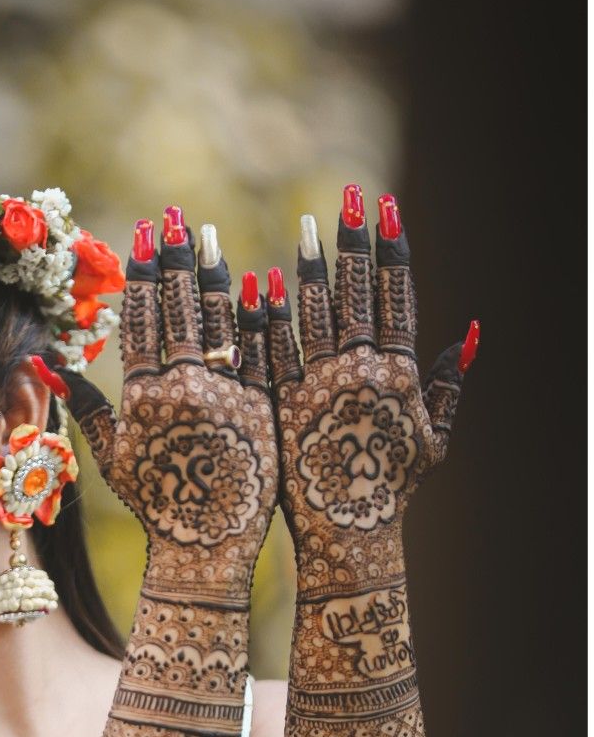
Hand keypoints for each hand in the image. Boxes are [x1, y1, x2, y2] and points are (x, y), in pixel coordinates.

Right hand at [61, 207, 278, 598]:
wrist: (207, 548)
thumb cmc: (156, 507)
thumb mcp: (113, 458)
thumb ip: (87, 405)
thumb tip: (47, 362)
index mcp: (144, 397)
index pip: (142, 321)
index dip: (144, 276)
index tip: (146, 237)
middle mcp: (183, 391)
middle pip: (179, 311)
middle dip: (176, 260)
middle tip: (177, 220)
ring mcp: (226, 398)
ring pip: (221, 323)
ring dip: (216, 275)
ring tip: (211, 239)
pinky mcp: (264, 410)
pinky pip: (262, 352)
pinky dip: (262, 315)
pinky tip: (264, 282)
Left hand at [265, 186, 478, 588]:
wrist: (348, 540)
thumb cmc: (394, 490)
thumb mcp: (432, 437)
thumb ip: (450, 382)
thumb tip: (474, 332)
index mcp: (400, 376)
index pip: (395, 300)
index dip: (390, 253)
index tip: (387, 211)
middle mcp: (362, 376)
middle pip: (355, 297)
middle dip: (353, 243)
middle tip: (348, 197)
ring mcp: (320, 390)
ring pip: (314, 317)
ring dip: (310, 267)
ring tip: (305, 226)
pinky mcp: (281, 410)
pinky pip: (273, 354)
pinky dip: (269, 318)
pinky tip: (261, 282)